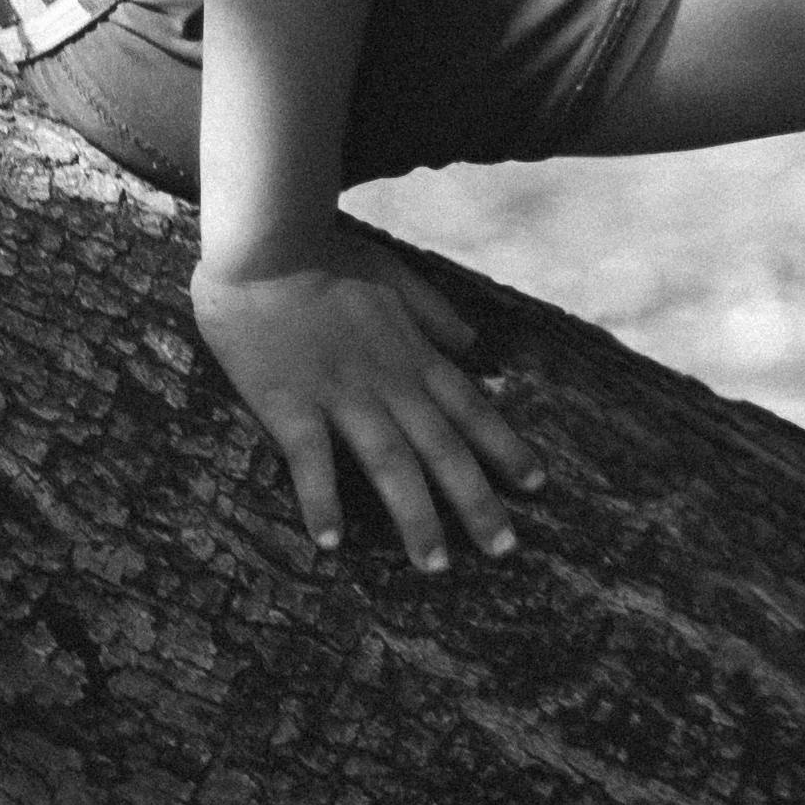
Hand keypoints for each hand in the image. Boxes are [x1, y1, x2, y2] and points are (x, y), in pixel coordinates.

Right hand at [191, 240, 544, 571]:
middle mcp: (387, 380)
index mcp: (411, 352)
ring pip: (389, 463)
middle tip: (505, 550)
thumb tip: (474, 344)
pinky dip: (323, 501)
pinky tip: (331, 544)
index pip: (471, 408)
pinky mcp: (290, 403)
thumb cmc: (326, 253)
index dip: (506, 448)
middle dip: (477, 500)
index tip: (536, 485)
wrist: (268, 240)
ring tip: (435, 564)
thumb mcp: (395, 273)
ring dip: (415, 516)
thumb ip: (434, 312)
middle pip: (442, 448)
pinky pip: (311, 461)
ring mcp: (340, 394)